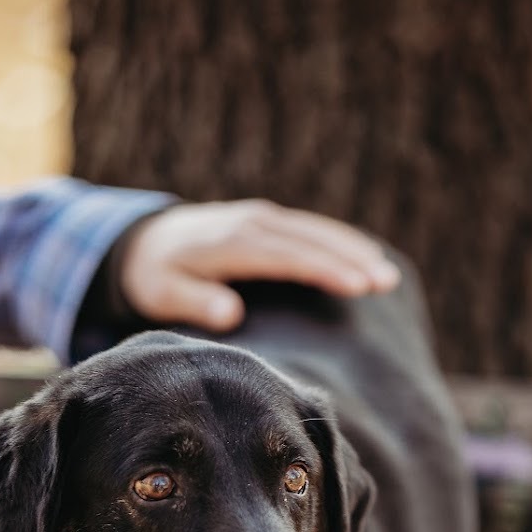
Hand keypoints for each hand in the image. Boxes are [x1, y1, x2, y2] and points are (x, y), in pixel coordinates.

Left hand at [119, 199, 400, 330]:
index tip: (356, 286)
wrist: (144, 241)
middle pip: (310, 240)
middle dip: (351, 259)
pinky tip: (366, 256)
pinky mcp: (268, 220)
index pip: (287, 255)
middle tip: (386, 283)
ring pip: (316, 230)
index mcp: (231, 243)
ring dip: (354, 249)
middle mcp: (251, 223)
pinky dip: (340, 241)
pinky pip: (310, 228)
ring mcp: (262, 217)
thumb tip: (230, 313)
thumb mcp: (163, 295)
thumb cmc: (155, 277)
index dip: (323, 269)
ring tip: (387, 276)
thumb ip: (195, 302)